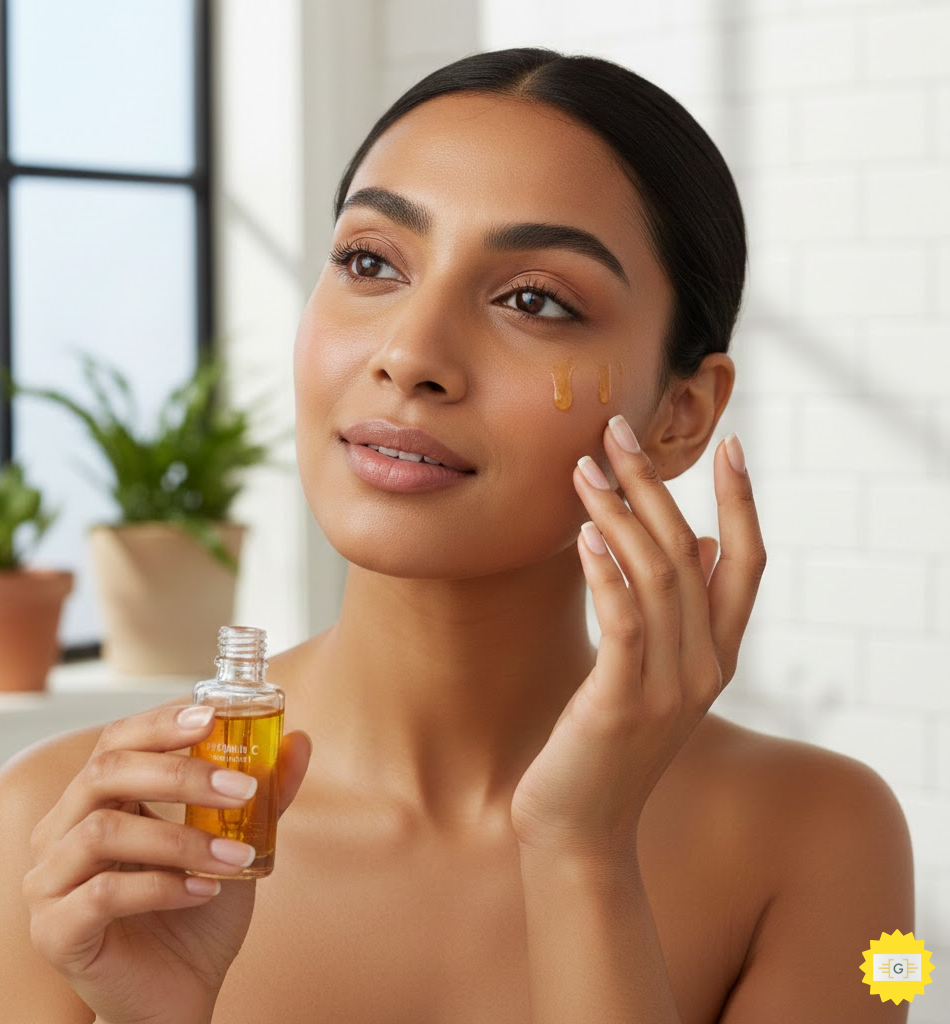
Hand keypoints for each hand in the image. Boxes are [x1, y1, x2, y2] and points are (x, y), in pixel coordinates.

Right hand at [24, 703, 311, 1023]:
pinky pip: (102, 896)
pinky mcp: (54, 931)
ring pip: (103, 832)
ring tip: (236, 857)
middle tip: (242, 790)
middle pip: (106, 772)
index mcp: (97, 799)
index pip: (117, 740)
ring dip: (181, 839)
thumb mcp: (236, 842)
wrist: (180, 995)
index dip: (161, 722)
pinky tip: (204, 892)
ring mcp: (49, 881)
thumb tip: (300, 740)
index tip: (212, 716)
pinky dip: (163, 888)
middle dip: (181, 774)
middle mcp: (61, 831)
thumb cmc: (198, 910)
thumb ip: (264, 794)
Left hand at [511, 415, 765, 857]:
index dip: (744, 503)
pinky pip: (624, 622)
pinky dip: (607, 572)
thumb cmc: (606, 743)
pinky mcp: (621, 703)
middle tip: (617, 430)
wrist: (579, 829)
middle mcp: (705, 666)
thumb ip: (682, 612)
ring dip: (620, 514)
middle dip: (656, 484)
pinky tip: (583, 534)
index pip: (748, 563)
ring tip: (584, 469)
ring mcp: (668, 687)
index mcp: (717, 654)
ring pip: (657, 577)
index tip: (733, 445)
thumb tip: (704, 541)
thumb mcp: (653, 674)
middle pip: (693, 553)